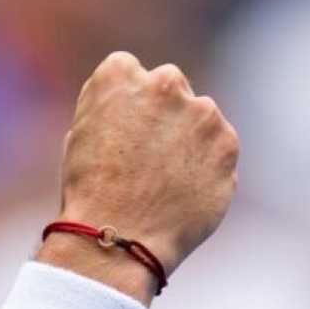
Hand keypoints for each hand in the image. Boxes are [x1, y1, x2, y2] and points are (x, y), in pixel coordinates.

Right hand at [41, 52, 238, 297]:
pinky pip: (219, 149)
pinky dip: (207, 166)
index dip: (124, 103)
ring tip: (164, 179)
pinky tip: (183, 191)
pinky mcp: (227, 144)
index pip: (129, 71)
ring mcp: (202, 112)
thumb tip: (138, 102)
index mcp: (119, 73)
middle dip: (163, 111)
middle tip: (147, 153)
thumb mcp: (82, 132)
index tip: (120, 130)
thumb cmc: (90, 189)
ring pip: (200, 117)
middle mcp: (164, 82)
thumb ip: (113, 104)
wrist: (119, 236)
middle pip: (170, 85)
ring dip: (189, 138)